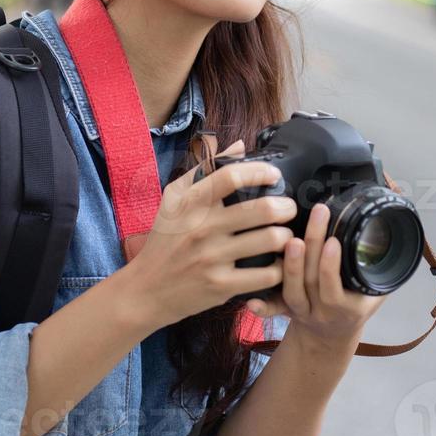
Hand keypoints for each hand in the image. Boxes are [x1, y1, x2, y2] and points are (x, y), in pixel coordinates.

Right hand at [122, 138, 297, 329]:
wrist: (146, 290)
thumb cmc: (164, 240)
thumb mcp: (173, 199)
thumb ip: (205, 169)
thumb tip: (239, 146)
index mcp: (191, 203)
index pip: (231, 176)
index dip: (260, 171)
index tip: (274, 174)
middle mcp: (202, 228)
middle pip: (261, 209)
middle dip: (285, 206)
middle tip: (288, 208)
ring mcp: (213, 258)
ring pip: (270, 240)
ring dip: (287, 236)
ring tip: (287, 235)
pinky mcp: (222, 286)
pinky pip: (266, 275)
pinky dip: (280, 267)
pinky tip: (278, 263)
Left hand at [242, 202, 388, 348]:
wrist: (332, 339)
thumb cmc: (356, 306)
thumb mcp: (376, 292)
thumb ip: (383, 270)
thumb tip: (395, 233)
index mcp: (346, 309)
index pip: (335, 288)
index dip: (331, 267)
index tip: (333, 241)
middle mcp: (321, 311)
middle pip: (312, 281)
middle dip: (314, 246)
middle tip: (318, 214)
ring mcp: (300, 311)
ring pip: (291, 291)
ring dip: (290, 265)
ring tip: (290, 237)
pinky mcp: (284, 309)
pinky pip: (272, 308)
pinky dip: (263, 305)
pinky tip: (251, 299)